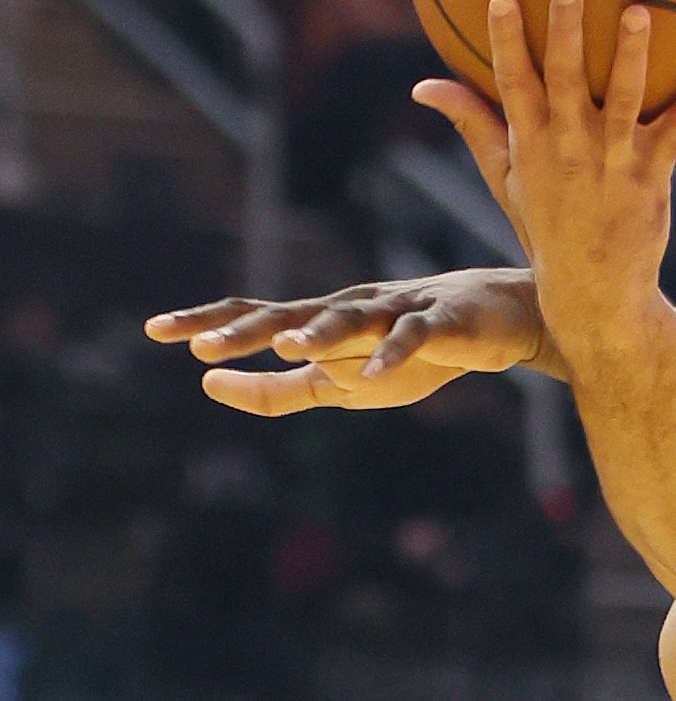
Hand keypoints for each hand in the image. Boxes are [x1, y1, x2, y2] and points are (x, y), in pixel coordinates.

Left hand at [145, 267, 556, 415]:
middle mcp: (350, 309)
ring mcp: (395, 313)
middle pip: (291, 313)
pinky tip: (373, 373)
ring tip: (285, 347)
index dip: (207, 322)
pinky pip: (412, 339)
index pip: (254, 316)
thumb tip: (209, 385)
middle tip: (202, 347)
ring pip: (349, 319)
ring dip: (317, 332)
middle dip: (247, 331)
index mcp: (321, 323)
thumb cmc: (411, 354)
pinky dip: (393, 355)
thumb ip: (277, 391)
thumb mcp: (338, 384)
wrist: (497, 323)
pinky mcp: (441, 325)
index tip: (155, 330)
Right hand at [411, 0, 675, 352]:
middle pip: (564, 80)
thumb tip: (424, 86)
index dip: (506, 40)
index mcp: (529, 143)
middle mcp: (568, 147)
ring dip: (630, 55)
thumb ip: (472, 124)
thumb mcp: (501, 177)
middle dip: (566, 31)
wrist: (594, 289)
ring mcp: (612, 160)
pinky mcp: (652, 173)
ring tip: (640, 12)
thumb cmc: (545, 224)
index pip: (512, 83)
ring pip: (622, 98)